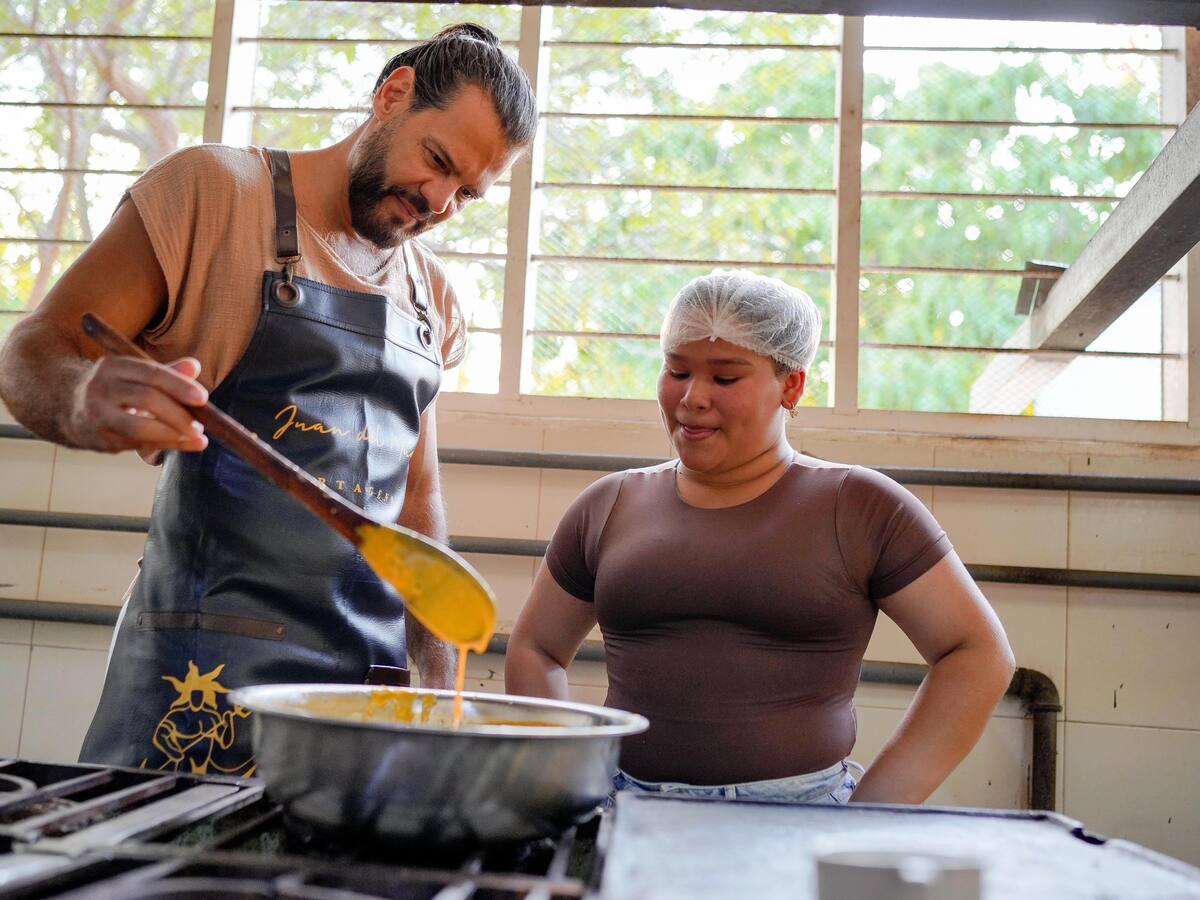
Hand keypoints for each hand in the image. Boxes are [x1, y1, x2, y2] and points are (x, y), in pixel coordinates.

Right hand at [66, 355, 209, 452]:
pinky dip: (164, 446)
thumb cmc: (114, 388)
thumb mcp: (135, 375)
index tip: (202, 398)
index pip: (151, 373)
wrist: (66, 407)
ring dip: (172, 434)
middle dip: (178, 414)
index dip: (179, 385)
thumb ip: (166, 373)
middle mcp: (101, 388)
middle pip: (146, 399)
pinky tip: (183, 444)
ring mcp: (97, 416)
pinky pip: (137, 445)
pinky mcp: (99, 440)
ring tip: (195, 436)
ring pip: (139, 428)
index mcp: (113, 366)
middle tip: (199, 425)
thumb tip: (194, 367)